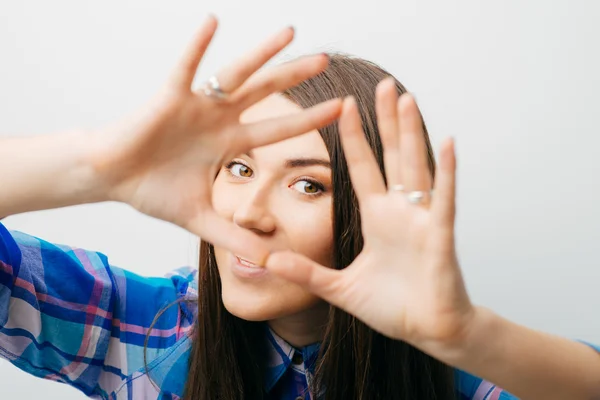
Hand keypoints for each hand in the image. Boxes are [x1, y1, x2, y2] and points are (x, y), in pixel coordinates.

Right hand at [88, 16, 341, 262]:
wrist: (112, 178)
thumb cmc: (153, 191)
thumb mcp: (201, 220)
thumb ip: (234, 239)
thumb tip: (267, 263)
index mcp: (229, 143)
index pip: (278, 130)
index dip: (309, 122)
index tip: (340, 110)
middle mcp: (219, 119)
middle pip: (265, 94)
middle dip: (294, 77)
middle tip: (327, 61)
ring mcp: (196, 105)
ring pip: (235, 74)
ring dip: (261, 54)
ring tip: (291, 32)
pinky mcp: (169, 98)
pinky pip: (185, 68)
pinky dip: (198, 46)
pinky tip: (214, 22)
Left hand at [266, 78, 473, 351]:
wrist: (428, 331)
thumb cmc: (393, 308)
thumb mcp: (340, 288)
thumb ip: (307, 273)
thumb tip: (268, 261)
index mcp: (377, 219)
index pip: (362, 168)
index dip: (354, 138)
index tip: (343, 105)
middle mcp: (399, 212)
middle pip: (391, 156)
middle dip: (386, 121)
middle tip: (383, 84)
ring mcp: (420, 220)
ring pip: (415, 167)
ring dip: (410, 133)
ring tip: (406, 98)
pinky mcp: (439, 237)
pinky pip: (443, 200)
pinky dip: (447, 173)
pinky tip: (447, 143)